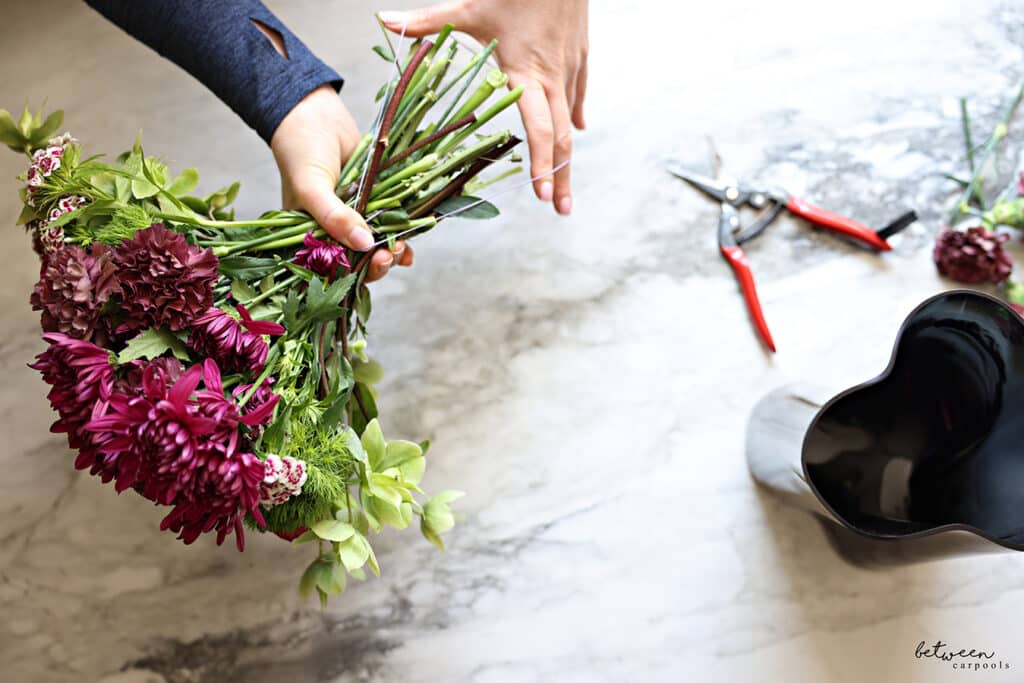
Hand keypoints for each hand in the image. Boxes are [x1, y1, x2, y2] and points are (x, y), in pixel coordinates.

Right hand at [270, 86, 413, 281]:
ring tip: (401, 247)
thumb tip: (364, 244)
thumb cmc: (300, 151)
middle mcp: (331, 231)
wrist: (315, 114)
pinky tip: (410, 244)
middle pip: (358, 262)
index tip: (374, 264)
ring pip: (376, 246)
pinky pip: (388, 224)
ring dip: (391, 251)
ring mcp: (354, 217)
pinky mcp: (373, 202)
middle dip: (377, 264)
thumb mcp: (311, 187)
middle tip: (389, 255)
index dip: (354, 273)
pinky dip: (400, 234)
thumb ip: (334, 217)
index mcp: (309, 236)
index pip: (332, 268)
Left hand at [380, 0, 588, 215]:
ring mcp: (569, 68)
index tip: (541, 193)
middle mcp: (552, 77)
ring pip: (571, 119)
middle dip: (562, 176)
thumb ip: (428, 20)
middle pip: (562, 138)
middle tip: (560, 209)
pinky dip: (575, 115)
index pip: (539, 128)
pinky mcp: (579, 56)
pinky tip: (578, 129)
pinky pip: (579, 93)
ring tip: (563, 184)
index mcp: (527, 72)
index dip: (542, 163)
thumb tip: (385, 21)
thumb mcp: (470, 5)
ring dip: (568, 153)